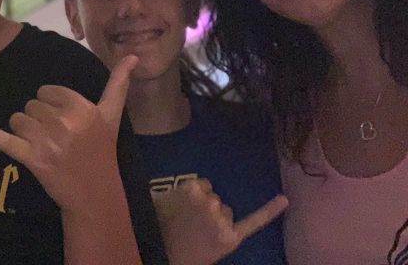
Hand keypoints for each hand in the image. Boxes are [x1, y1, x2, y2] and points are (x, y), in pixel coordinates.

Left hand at [0, 55, 136, 213]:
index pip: (47, 91)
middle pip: (31, 105)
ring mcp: (46, 142)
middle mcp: (64, 123)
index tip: (65, 122)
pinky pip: (2, 139)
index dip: (52, 105)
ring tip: (44, 146)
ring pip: (17, 119)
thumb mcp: (112, 116)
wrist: (94, 194)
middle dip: (39, 119)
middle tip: (56, 138)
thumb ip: (119, 83)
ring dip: (24, 130)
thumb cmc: (102, 151)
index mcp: (82, 108)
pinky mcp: (31, 159)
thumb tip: (133, 55)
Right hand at [154, 179, 287, 264]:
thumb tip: (195, 186)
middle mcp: (210, 202)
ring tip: (200, 235)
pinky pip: (254, 221)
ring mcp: (222, 221)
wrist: (164, 256)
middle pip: (215, 199)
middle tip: (190, 226)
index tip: (184, 210)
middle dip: (206, 211)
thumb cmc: (157, 226)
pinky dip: (270, 210)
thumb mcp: (159, 200)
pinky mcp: (232, 237)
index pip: (202, 186)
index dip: (195, 199)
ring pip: (226, 212)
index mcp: (191, 189)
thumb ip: (178, 190)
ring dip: (217, 220)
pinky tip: (284, 199)